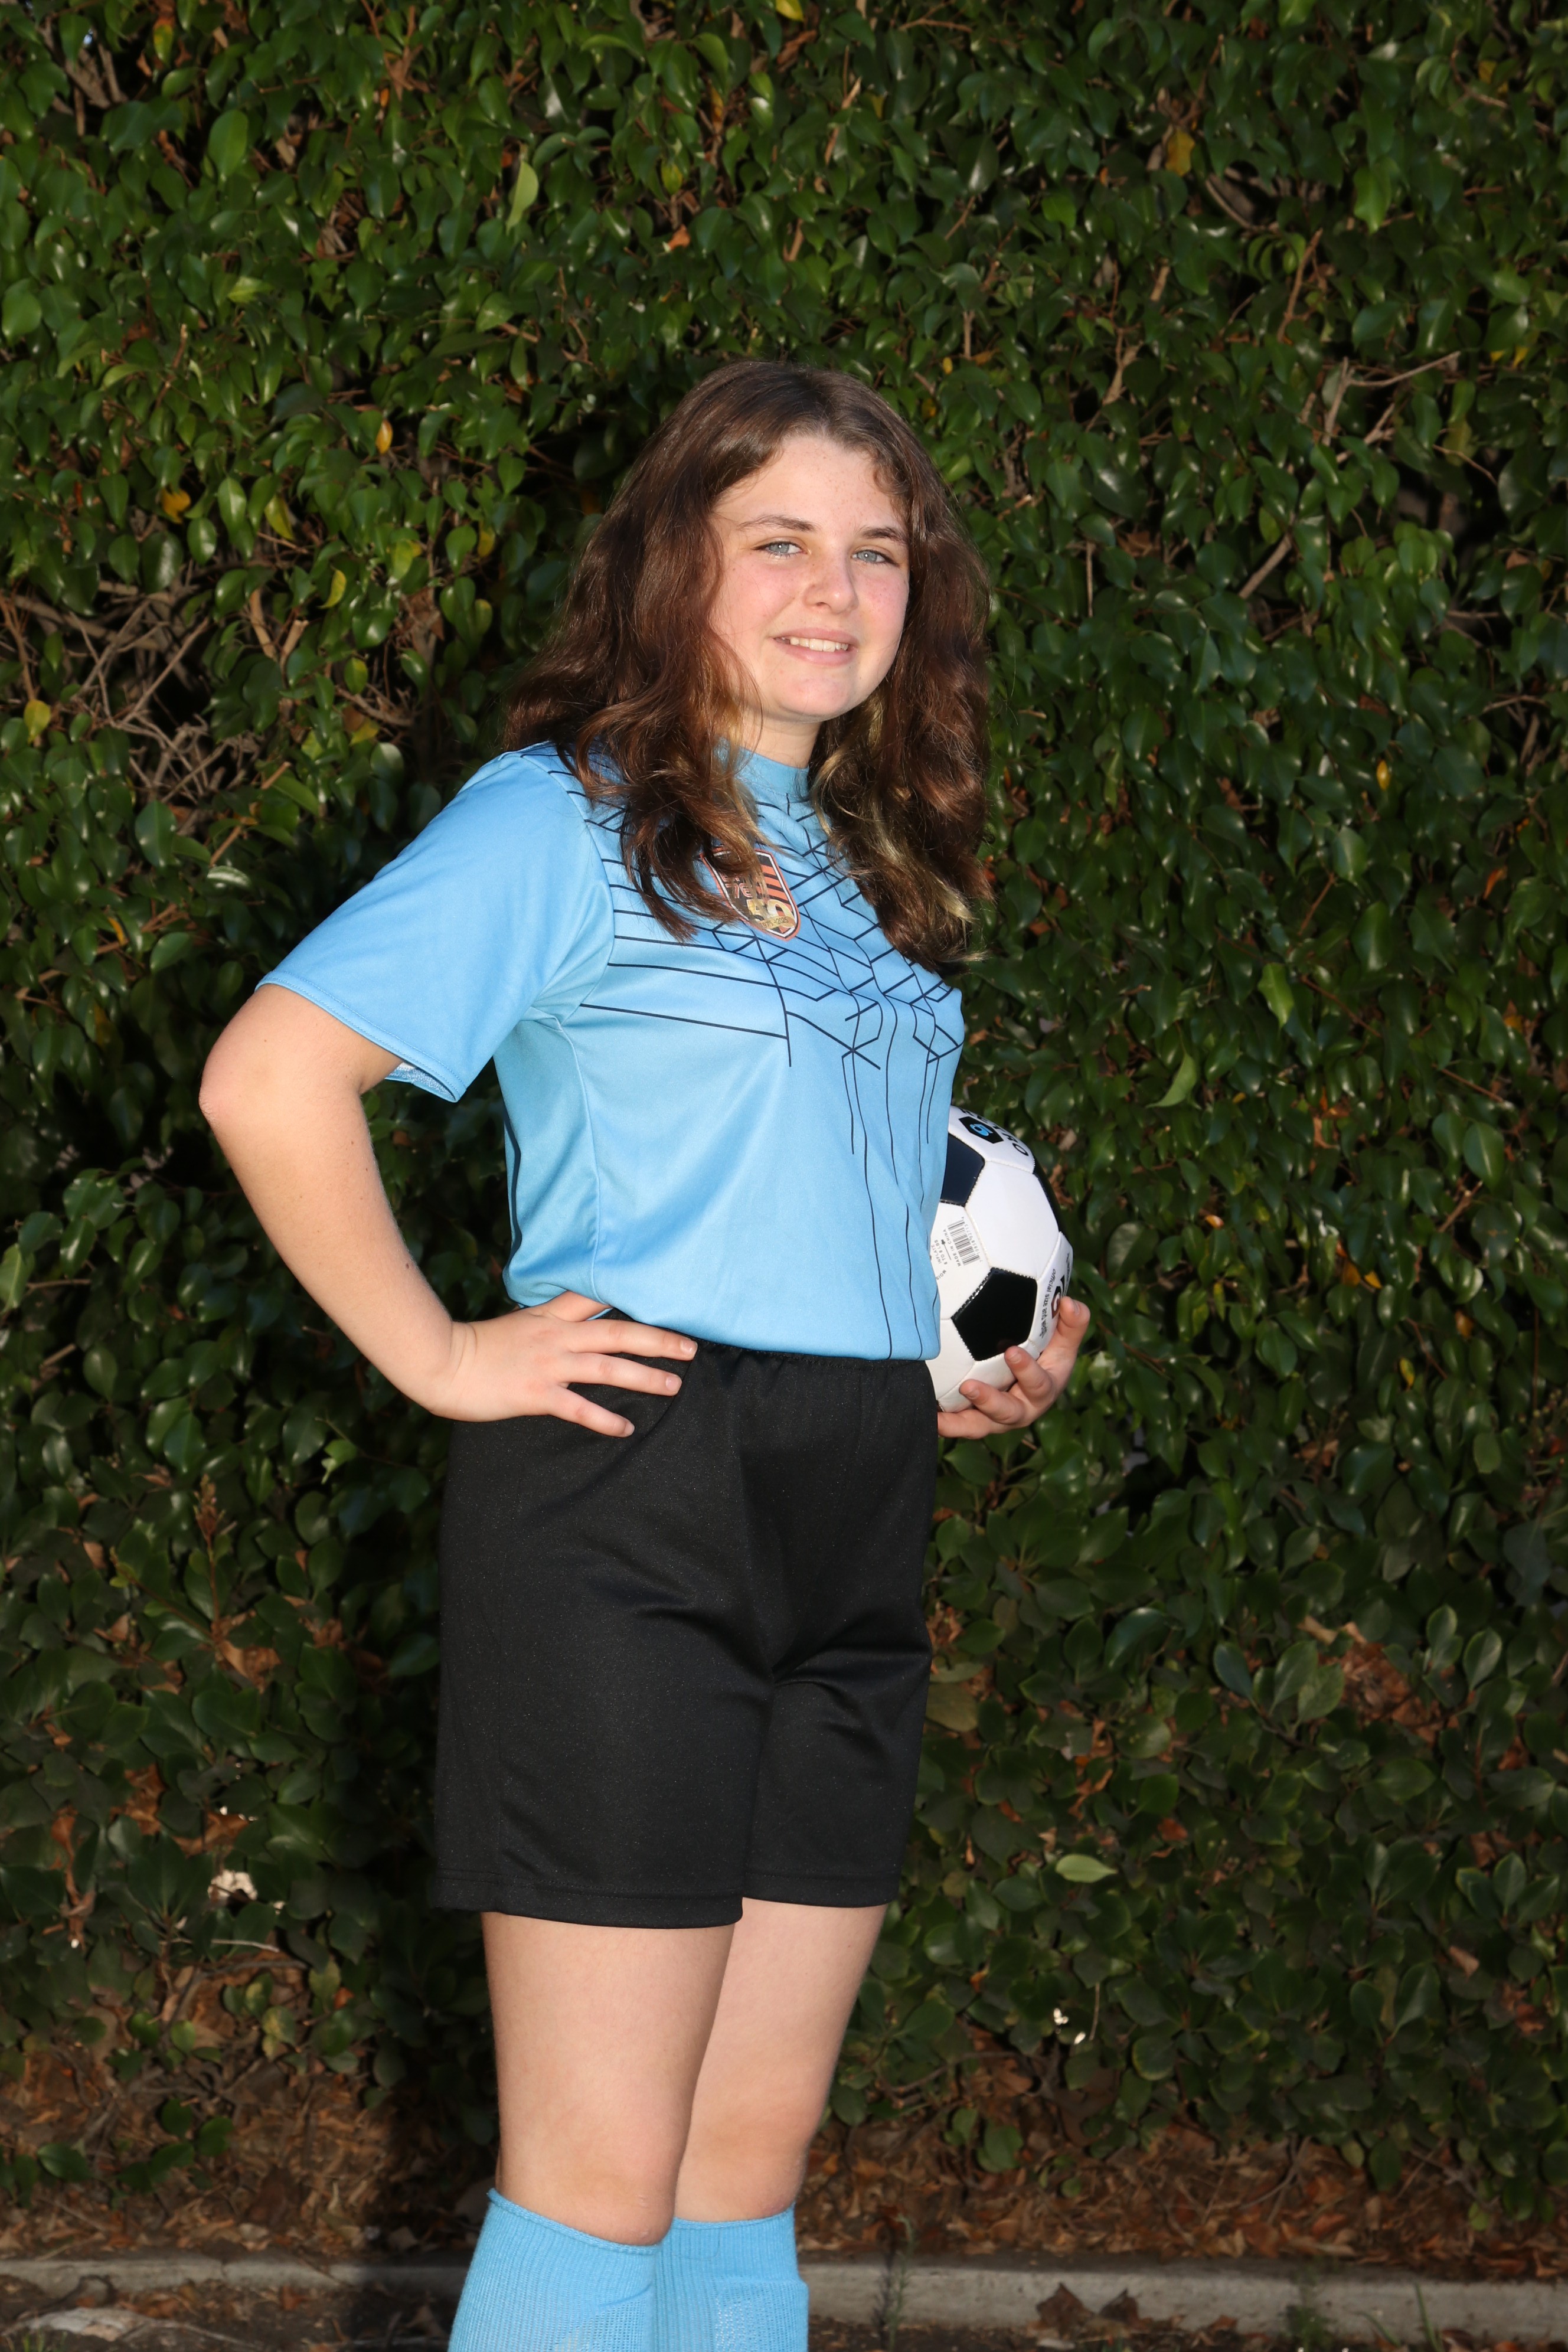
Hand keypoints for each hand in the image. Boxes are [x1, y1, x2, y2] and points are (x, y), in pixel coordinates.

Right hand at [426, 1290, 695, 1434]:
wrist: (441, 1363)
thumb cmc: (477, 1347)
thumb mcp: (519, 1324)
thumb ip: (549, 1323)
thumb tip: (577, 1327)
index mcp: (550, 1316)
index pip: (597, 1298)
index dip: (634, 1296)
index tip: (668, 1299)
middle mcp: (556, 1336)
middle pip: (618, 1332)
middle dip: (658, 1339)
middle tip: (691, 1347)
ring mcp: (548, 1365)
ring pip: (607, 1367)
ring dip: (644, 1377)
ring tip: (674, 1385)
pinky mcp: (536, 1394)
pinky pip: (579, 1408)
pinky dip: (604, 1419)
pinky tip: (626, 1428)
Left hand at [935, 1297, 1090, 1441]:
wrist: (1026, 1375)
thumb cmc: (1047, 1355)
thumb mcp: (1063, 1340)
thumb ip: (1072, 1323)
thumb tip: (1070, 1303)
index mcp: (1043, 1391)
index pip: (1039, 1385)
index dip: (1027, 1372)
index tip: (1012, 1352)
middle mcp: (1020, 1410)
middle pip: (1007, 1413)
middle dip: (989, 1402)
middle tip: (968, 1387)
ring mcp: (995, 1418)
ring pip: (978, 1426)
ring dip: (958, 1422)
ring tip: (938, 1416)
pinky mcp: (975, 1420)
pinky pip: (957, 1424)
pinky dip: (941, 1420)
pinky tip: (923, 1408)